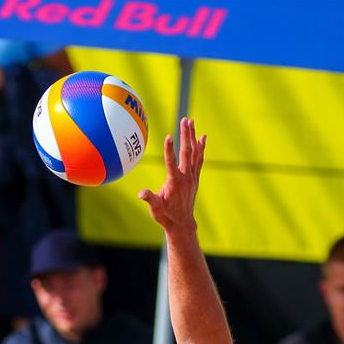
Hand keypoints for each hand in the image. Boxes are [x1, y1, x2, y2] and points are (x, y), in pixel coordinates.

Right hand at [138, 117, 204, 236]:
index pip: (172, 163)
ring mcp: (192, 177)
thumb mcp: (155, 209)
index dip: (170, 150)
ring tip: (192, 122)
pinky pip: (199, 159)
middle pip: (187, 152)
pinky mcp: (195, 178)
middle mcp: (186, 177)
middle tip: (185, 120)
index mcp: (175, 183)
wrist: (182, 224)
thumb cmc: (166, 216)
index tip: (169, 136)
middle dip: (186, 135)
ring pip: (195, 153)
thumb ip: (150, 199)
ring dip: (193, 137)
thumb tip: (141, 194)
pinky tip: (202, 137)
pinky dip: (201, 148)